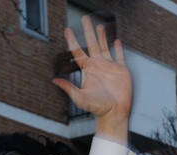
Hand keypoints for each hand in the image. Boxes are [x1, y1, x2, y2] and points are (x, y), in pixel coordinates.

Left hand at [51, 16, 132, 140]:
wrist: (115, 113)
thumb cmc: (98, 108)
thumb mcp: (80, 97)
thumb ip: (68, 88)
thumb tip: (54, 80)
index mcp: (88, 69)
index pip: (78, 51)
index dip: (72, 40)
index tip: (68, 30)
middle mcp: (98, 66)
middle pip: (91, 44)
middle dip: (87, 31)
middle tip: (84, 19)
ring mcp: (109, 67)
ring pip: (104, 47)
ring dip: (101, 36)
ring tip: (99, 26)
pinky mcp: (121, 71)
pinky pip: (119, 56)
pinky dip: (118, 48)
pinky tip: (116, 41)